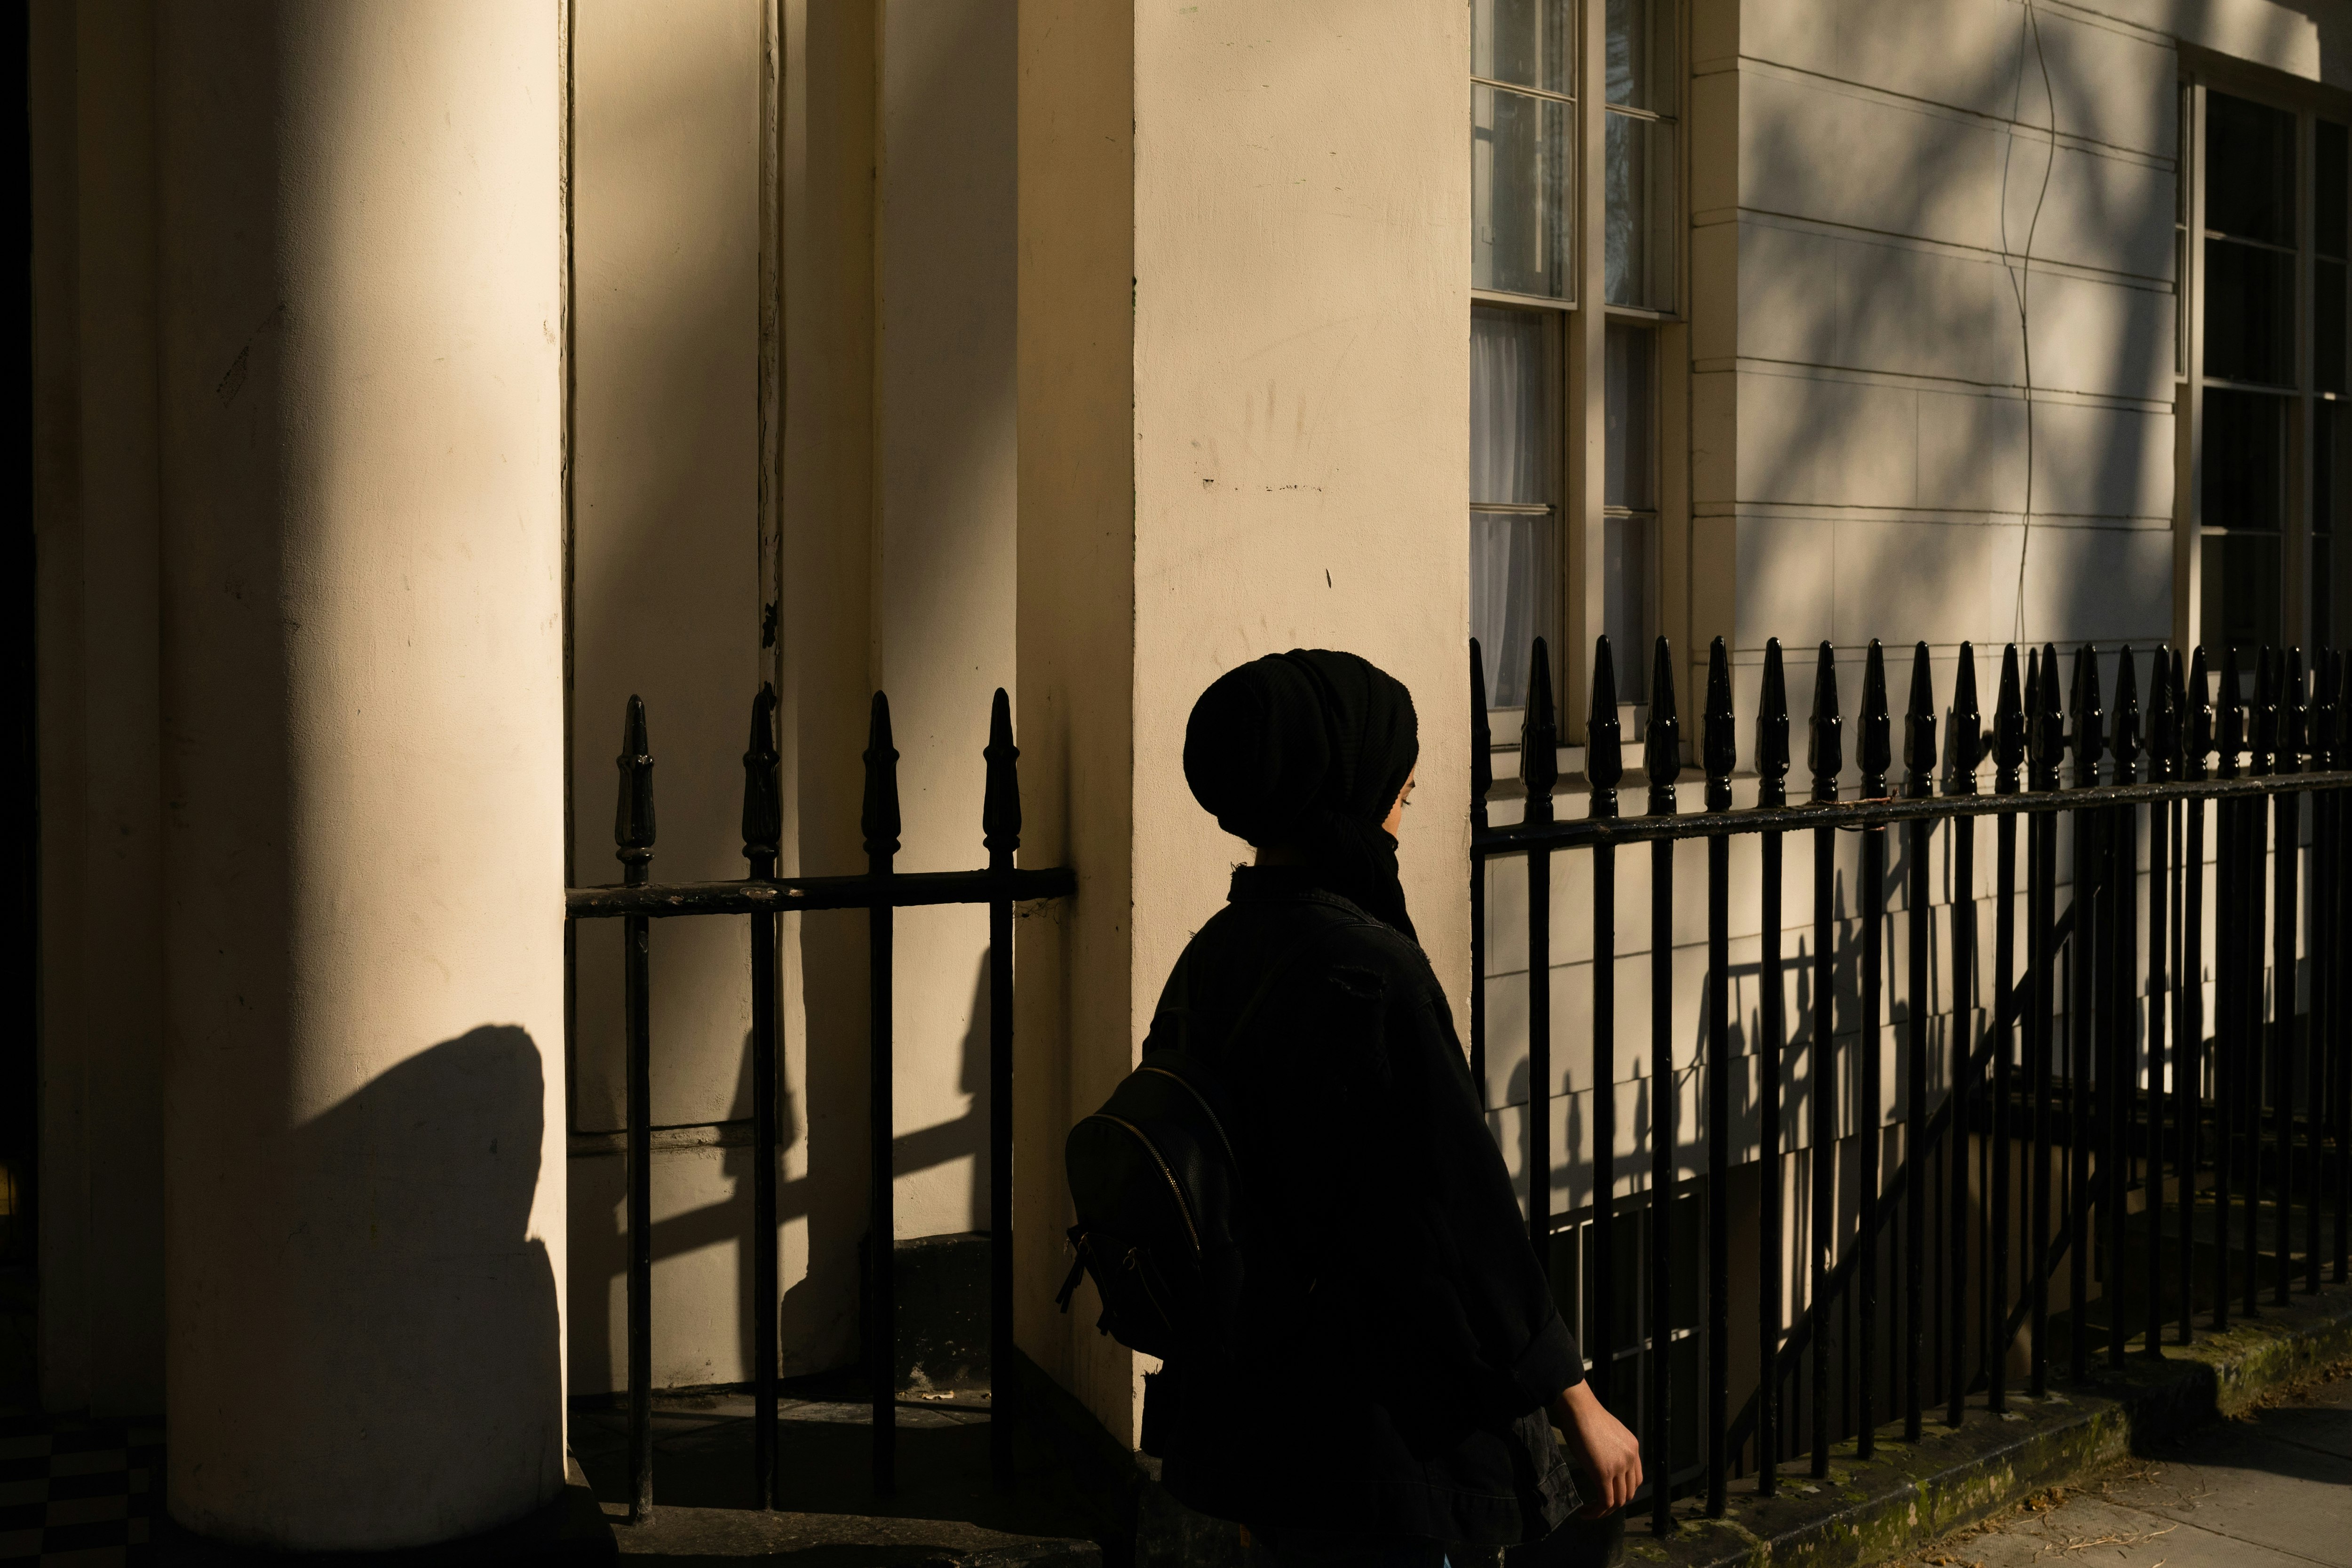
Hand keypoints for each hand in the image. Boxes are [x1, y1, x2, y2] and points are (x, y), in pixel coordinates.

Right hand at [1550, 1379, 1641, 1517]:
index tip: (1606, 1493)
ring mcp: (1619, 1467)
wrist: (1579, 1408)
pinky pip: (1605, 1501)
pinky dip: (1596, 1512)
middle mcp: (1631, 1458)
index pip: (1636, 1479)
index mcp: (1633, 1448)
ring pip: (1618, 1501)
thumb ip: (1611, 1449)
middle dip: (1614, 1503)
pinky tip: (1584, 1512)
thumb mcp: (1607, 1433)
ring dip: (1604, 1511)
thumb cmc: (1585, 1415)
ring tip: (1589, 1512)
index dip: (1623, 1491)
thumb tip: (1601, 1461)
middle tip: (1597, 1506)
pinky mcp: (1604, 1473)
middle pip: (1629, 1493)